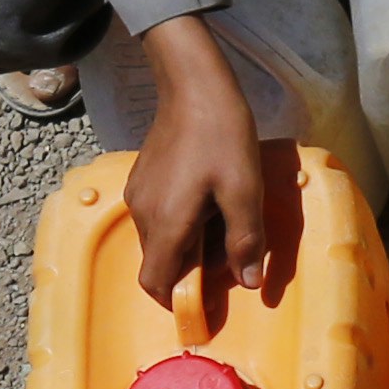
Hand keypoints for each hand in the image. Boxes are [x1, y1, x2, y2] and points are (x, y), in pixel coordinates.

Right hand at [125, 15, 267, 302]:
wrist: (194, 85)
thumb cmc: (222, 136)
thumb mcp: (244, 190)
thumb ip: (245, 240)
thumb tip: (248, 283)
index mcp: (165, 224)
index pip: (156, 283)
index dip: (178, 300)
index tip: (207, 303)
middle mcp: (143, 214)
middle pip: (161, 263)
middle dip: (193, 270)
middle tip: (233, 254)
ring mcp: (139, 194)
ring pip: (161, 239)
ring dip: (190, 244)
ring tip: (226, 221)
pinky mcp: (144, 177)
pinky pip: (160, 216)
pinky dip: (182, 223)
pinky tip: (211, 200)